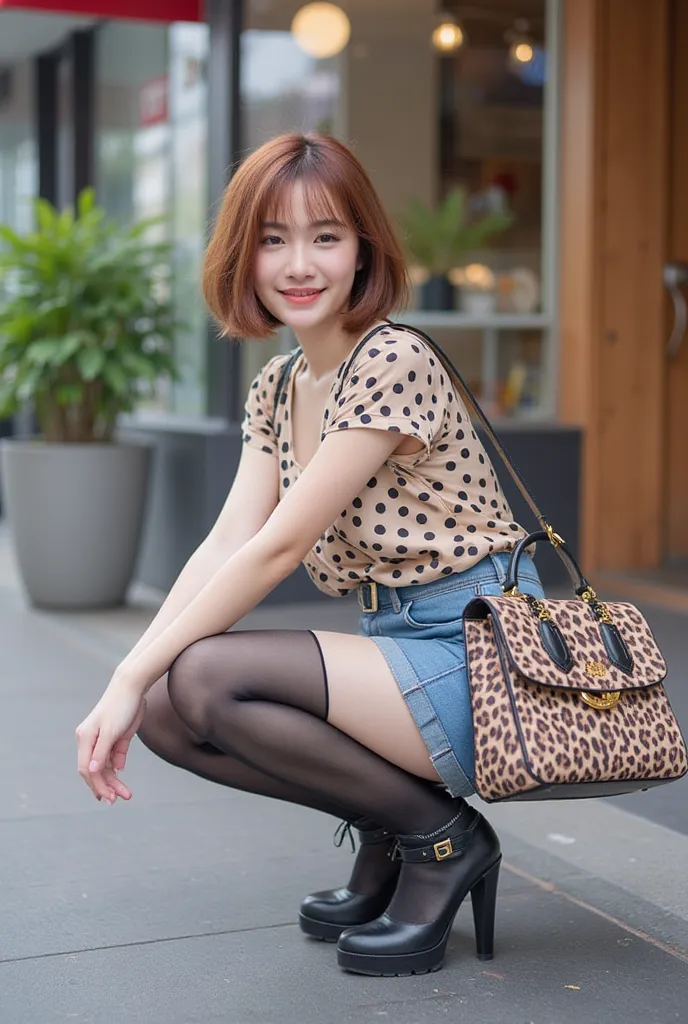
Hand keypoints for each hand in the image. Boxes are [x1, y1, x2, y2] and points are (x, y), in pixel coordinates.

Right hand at [76, 679, 146, 803]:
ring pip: (105, 767)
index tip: (108, 797)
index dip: (96, 784)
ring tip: (126, 794)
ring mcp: (103, 740)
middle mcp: (91, 741)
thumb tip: (90, 772)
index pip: (85, 768)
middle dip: (106, 786)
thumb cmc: (120, 706)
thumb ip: (101, 753)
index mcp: (85, 738)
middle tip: (119, 799)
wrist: (133, 687)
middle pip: (94, 770)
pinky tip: (121, 777)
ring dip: (114, 781)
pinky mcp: (116, 738)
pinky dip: (117, 769)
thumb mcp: (111, 731)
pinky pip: (114, 759)